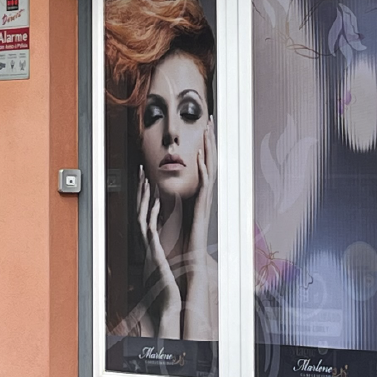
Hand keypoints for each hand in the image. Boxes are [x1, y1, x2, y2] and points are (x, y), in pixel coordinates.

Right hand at [138, 167, 180, 337]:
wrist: (166, 308)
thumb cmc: (166, 292)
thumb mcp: (163, 268)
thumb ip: (159, 257)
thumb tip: (160, 249)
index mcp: (148, 247)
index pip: (143, 217)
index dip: (144, 199)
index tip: (146, 183)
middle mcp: (145, 246)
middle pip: (139, 212)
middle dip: (140, 191)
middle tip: (141, 172)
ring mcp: (148, 249)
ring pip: (141, 217)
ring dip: (144, 198)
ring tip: (147, 180)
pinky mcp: (154, 253)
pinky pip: (150, 229)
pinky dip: (152, 214)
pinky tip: (157, 202)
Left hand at [188, 115, 216, 257]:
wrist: (191, 255)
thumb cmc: (185, 236)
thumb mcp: (177, 211)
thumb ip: (175, 198)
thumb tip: (166, 188)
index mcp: (201, 191)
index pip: (204, 162)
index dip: (204, 145)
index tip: (204, 128)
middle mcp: (206, 191)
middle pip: (210, 159)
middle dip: (210, 139)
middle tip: (210, 120)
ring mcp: (207, 197)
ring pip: (210, 167)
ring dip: (208, 148)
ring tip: (207, 130)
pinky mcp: (203, 205)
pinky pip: (205, 183)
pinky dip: (202, 168)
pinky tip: (198, 156)